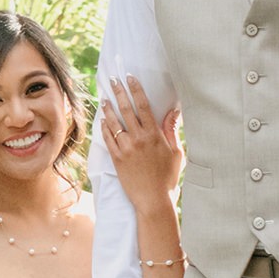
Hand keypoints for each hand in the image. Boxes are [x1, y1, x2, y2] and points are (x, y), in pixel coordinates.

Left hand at [100, 77, 181, 211]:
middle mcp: (139, 138)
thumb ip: (171, 130)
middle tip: (113, 80)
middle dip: (119, 92)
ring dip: (109, 108)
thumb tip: (173, 111)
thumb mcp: (176, 152)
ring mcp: (126, 148)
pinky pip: (108, 139)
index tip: (130, 78)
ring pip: (114, 123)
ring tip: (105, 98)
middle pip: (126, 109)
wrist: (153, 199)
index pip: (143, 106)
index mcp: (154, 135)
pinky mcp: (117, 158)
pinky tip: (103, 120)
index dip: (136, 90)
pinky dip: (104, 127)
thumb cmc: (167, 177)